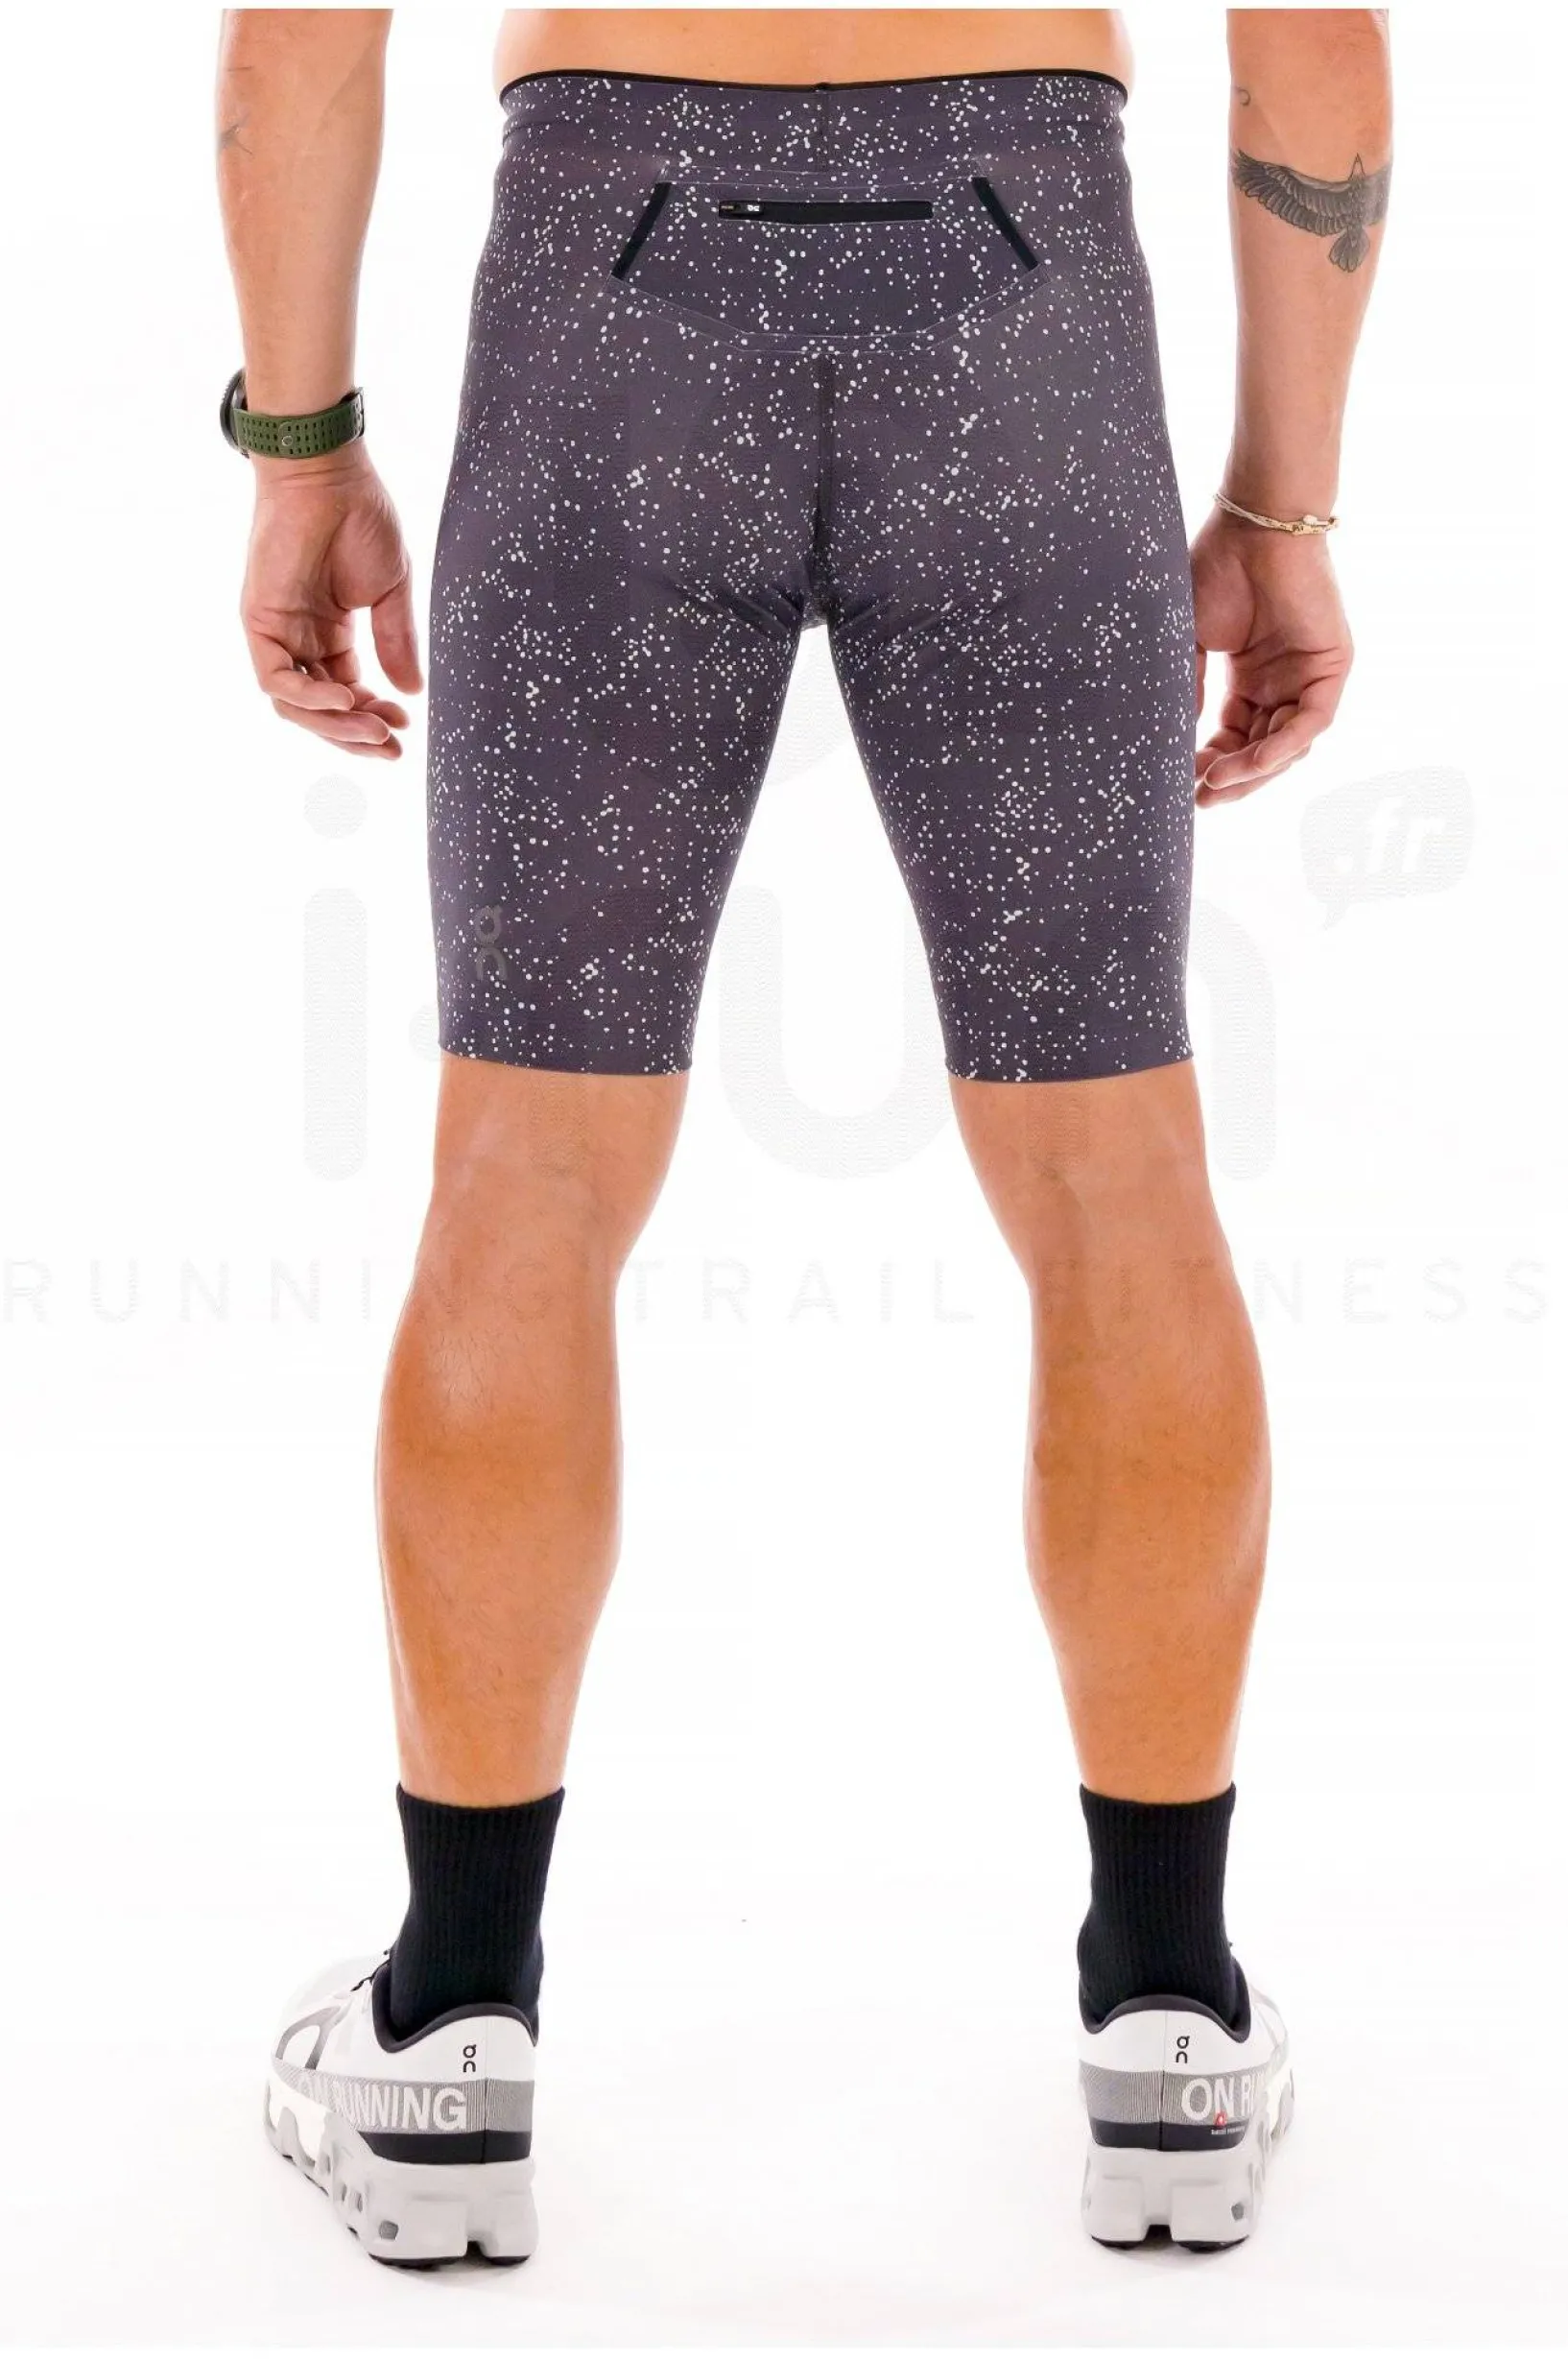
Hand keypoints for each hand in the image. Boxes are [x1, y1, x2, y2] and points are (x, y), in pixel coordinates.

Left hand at [240, 444, 421, 758]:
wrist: (329, 474)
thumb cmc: (360, 519)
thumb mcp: (390, 592)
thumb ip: (397, 642)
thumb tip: (412, 693)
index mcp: (330, 635)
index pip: (348, 696)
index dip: (374, 718)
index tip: (406, 729)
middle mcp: (300, 640)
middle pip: (321, 711)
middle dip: (356, 737)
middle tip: (391, 750)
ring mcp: (277, 633)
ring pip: (296, 706)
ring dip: (335, 727)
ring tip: (374, 732)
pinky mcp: (259, 623)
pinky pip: (276, 681)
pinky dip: (308, 700)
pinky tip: (345, 703)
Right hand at [1190, 509, 1351, 805]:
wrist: (1252, 527)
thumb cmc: (1216, 571)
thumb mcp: (1189, 643)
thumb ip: (1187, 691)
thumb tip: (1177, 738)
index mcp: (1250, 680)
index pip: (1233, 740)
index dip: (1209, 767)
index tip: (1181, 788)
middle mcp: (1281, 683)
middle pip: (1261, 752)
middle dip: (1230, 780)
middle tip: (1199, 801)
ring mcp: (1307, 677)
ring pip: (1286, 746)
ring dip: (1251, 771)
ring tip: (1214, 784)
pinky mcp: (1331, 668)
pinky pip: (1309, 724)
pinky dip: (1281, 748)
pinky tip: (1249, 763)